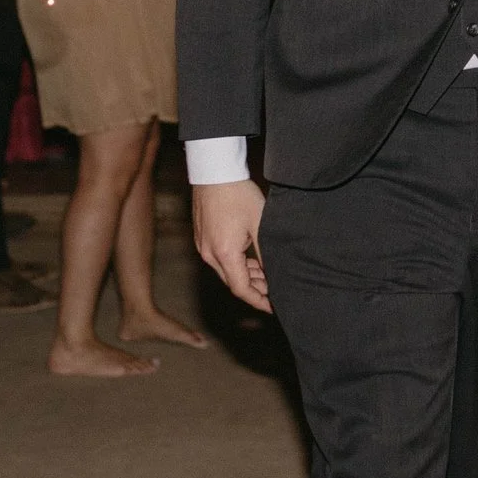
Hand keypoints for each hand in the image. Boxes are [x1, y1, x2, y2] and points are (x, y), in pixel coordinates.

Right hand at [192, 179, 270, 312]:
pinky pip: (219, 259)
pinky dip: (236, 264)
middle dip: (254, 289)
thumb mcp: (260, 224)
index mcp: (224, 253)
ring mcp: (203, 246)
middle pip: (233, 282)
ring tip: (266, 273)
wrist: (214, 171)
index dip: (258, 301)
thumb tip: (274, 273)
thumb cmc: (238, 194)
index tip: (273, 306)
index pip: (241, 289)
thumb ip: (266, 252)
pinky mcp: (202, 237)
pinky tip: (251, 259)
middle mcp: (209, 254)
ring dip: (245, 275)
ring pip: (226, 271)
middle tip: (274, 289)